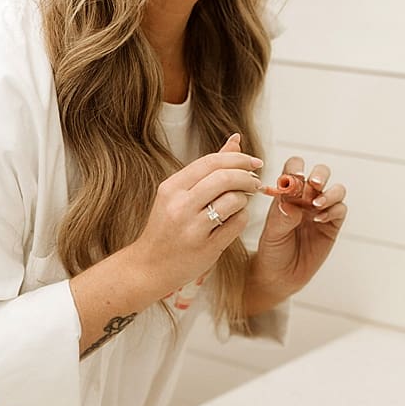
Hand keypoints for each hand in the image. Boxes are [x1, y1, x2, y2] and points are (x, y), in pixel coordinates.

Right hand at [117, 134, 262, 298]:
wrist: (149, 266)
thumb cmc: (166, 228)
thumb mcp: (178, 194)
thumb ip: (208, 168)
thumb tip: (236, 139)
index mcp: (171, 188)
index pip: (211, 161)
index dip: (238, 158)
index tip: (255, 162)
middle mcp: (179, 205)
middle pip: (225, 177)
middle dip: (247, 176)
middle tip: (255, 181)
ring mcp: (192, 227)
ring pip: (234, 200)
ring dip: (245, 199)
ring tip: (241, 203)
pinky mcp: (205, 247)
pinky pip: (237, 224)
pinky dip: (242, 218)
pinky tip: (234, 220)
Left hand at [249, 156, 347, 305]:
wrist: (279, 275)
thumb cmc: (271, 250)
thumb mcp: (271, 234)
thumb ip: (281, 218)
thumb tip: (293, 206)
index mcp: (287, 193)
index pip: (294, 169)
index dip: (296, 168)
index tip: (295, 178)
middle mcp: (306, 198)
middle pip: (320, 173)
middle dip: (319, 174)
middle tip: (313, 184)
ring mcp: (321, 210)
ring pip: (336, 189)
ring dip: (329, 192)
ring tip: (316, 205)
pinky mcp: (332, 225)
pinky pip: (340, 210)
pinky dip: (333, 210)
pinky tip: (319, 219)